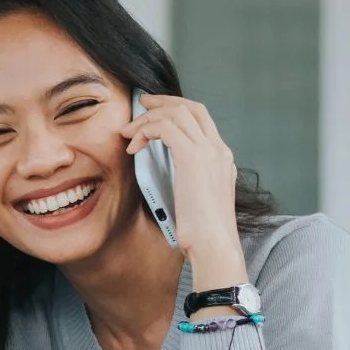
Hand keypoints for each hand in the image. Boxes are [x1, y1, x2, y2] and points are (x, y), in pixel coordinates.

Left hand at [119, 94, 246, 285]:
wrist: (215, 247)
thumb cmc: (203, 233)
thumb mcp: (198, 199)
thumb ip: (190, 180)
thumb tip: (170, 173)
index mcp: (222, 157)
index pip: (201, 118)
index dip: (176, 107)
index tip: (154, 110)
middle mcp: (218, 150)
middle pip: (191, 107)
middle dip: (162, 102)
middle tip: (139, 105)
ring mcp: (209, 152)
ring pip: (176, 113)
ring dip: (147, 119)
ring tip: (128, 133)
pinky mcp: (193, 159)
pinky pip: (165, 128)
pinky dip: (146, 131)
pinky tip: (134, 147)